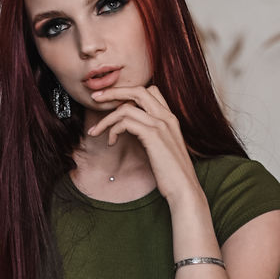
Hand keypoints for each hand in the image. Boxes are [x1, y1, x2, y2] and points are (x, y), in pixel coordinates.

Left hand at [86, 85, 198, 202]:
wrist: (184, 188)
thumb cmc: (172, 173)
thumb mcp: (162, 148)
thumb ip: (151, 134)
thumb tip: (130, 129)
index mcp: (170, 118)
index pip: (150, 91)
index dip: (129, 93)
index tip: (112, 100)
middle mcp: (166, 117)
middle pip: (137, 90)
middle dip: (113, 92)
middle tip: (95, 97)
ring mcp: (161, 125)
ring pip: (126, 108)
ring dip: (106, 119)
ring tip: (96, 132)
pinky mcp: (153, 136)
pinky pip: (125, 122)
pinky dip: (113, 130)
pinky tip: (111, 142)